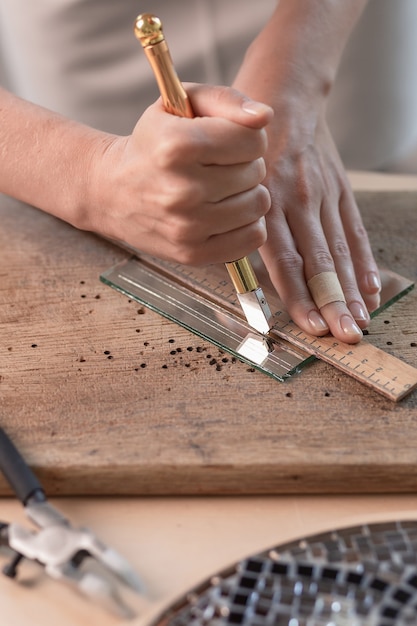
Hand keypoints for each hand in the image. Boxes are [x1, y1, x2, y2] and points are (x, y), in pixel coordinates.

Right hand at [86, 84, 272, 264]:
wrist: (111, 192)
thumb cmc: (154, 143)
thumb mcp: (180, 105)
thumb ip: (225, 100)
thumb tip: (264, 116)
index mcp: (177, 146)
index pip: (254, 140)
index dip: (246, 137)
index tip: (227, 141)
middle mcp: (181, 190)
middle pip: (256, 172)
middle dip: (243, 165)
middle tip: (216, 167)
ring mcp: (187, 227)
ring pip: (258, 205)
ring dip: (246, 195)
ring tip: (220, 190)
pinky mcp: (193, 254)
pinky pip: (251, 238)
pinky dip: (245, 225)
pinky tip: (224, 214)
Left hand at [260, 109, 380, 343]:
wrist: (283, 92)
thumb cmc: (247, 144)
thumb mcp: (231, 178)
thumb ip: (243, 223)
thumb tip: (248, 274)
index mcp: (267, 202)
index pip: (287, 260)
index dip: (300, 297)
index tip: (312, 327)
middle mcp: (298, 200)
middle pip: (319, 261)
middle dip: (333, 302)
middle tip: (346, 335)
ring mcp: (323, 193)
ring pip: (339, 249)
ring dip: (351, 288)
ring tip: (361, 319)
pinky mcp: (340, 186)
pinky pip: (354, 227)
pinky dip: (363, 259)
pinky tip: (372, 286)